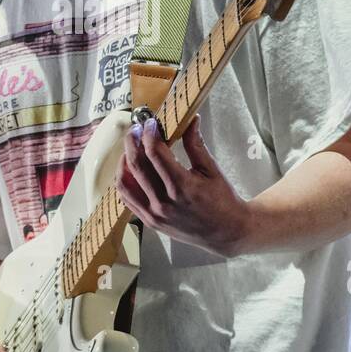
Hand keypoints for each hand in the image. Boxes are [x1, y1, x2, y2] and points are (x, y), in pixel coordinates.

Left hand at [116, 113, 250, 256]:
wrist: (226, 233)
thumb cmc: (222, 200)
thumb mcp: (212, 170)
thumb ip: (196, 144)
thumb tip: (191, 119)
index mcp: (182, 186)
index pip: (155, 153)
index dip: (150, 133)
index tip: (151, 122)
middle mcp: (165, 202)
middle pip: (137, 165)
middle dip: (133, 141)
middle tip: (136, 129)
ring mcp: (155, 214)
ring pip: (125, 183)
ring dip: (124, 161)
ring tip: (132, 148)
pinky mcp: (150, 222)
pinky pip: (127, 199)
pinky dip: (124, 181)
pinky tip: (130, 169)